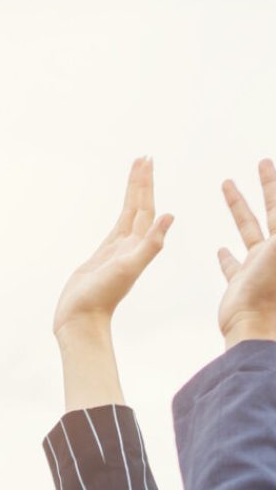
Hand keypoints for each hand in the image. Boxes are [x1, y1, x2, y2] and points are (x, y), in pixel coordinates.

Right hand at [53, 157, 172, 343]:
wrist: (82, 320)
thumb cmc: (102, 298)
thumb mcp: (128, 268)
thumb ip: (151, 244)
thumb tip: (171, 215)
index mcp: (138, 245)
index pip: (146, 208)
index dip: (146, 185)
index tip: (146, 161)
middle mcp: (131, 246)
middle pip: (139, 207)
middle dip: (141, 182)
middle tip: (143, 158)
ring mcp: (117, 251)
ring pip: (128, 215)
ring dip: (132, 194)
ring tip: (134, 173)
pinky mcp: (102, 258)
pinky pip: (117, 228)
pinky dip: (123, 214)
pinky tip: (125, 209)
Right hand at [217, 163, 275, 347]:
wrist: (254, 327)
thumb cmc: (271, 290)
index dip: (275, 183)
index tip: (268, 162)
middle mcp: (274, 251)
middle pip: (270, 210)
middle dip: (266, 186)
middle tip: (261, 163)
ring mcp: (258, 266)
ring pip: (248, 230)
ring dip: (239, 208)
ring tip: (228, 187)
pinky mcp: (240, 283)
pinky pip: (233, 265)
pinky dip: (227, 257)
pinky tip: (221, 249)